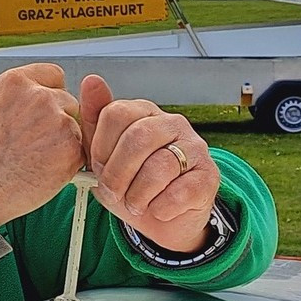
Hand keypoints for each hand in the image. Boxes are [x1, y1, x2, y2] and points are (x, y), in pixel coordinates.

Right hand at [0, 45, 86, 225]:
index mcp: (17, 81)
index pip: (53, 75)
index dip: (44, 96)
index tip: (32, 116)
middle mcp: (40, 97)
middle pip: (67, 100)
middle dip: (55, 118)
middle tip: (30, 141)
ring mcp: (58, 124)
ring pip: (75, 124)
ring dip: (63, 139)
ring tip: (34, 156)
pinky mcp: (70, 151)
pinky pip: (81, 149)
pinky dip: (68, 159)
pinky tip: (43, 167)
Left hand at [79, 75, 220, 252]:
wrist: (165, 219)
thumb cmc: (133, 183)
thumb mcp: (105, 154)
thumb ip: (94, 119)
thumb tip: (91, 81)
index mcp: (144, 113)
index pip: (116, 113)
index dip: (101, 146)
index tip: (98, 167)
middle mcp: (172, 124)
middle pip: (137, 138)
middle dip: (117, 173)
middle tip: (113, 191)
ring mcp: (195, 148)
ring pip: (159, 166)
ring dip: (137, 195)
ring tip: (135, 204)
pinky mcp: (208, 176)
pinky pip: (180, 192)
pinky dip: (161, 208)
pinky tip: (158, 209)